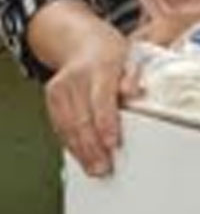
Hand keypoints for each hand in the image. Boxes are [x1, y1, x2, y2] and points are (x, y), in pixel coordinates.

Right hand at [44, 30, 138, 176]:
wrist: (84, 44)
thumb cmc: (113, 57)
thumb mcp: (132, 60)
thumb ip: (134, 77)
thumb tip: (134, 93)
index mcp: (101, 68)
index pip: (102, 100)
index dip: (107, 124)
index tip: (113, 143)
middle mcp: (76, 79)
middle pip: (82, 118)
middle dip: (93, 146)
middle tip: (104, 167)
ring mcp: (59, 89)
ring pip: (68, 126)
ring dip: (81, 151)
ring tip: (94, 169)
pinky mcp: (51, 98)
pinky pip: (60, 126)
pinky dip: (71, 144)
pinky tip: (81, 157)